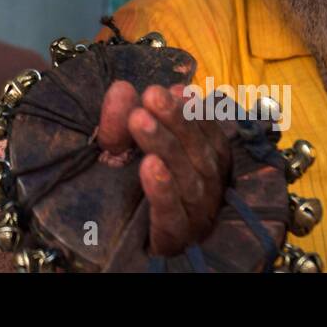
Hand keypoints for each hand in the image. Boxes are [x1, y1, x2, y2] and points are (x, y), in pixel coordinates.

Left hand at [96, 81, 230, 255]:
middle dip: (176, 120)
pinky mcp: (174, 238)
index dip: (193, 110)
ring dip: (164, 146)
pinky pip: (171, 214)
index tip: (174, 89)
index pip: (208, 134)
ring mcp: (195, 215)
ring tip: (140, 120)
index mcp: (206, 163)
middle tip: (152, 95)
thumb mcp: (119, 146)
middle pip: (198, 152)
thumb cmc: (128, 185)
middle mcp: (207, 188)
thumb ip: (120, 119)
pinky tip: (149, 165)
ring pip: (187, 179)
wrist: (119, 239)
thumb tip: (122, 88)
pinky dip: (162, 189)